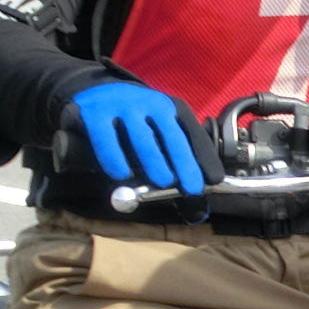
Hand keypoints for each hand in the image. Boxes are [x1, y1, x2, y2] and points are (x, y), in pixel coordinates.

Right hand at [59, 82, 207, 194]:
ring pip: (142, 137)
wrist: (93, 93)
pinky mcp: (95, 112)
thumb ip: (175, 171)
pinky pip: (107, 138)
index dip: (204, 158)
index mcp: (171, 110)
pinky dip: (115, 158)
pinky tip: (121, 174)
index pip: (192, 134)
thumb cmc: (133, 126)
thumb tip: (197, 214)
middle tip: (192, 188)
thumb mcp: (156, 139)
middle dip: (184, 163)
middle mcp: (150, 104)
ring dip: (154, 161)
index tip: (214, 181)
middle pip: (172, 136)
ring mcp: (123, 105)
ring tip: (163, 182)